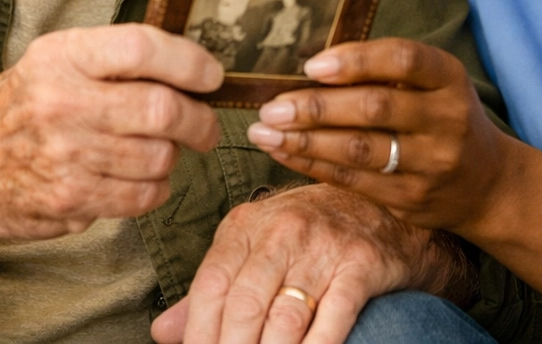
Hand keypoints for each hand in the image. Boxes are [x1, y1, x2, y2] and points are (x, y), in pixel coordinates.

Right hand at [0, 23, 222, 280]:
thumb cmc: (23, 104)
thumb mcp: (57, 58)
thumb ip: (116, 57)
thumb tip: (193, 65)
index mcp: (63, 55)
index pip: (142, 48)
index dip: (189, 61)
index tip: (212, 75)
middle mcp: (62, 101)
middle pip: (161, 109)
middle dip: (199, 119)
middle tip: (206, 125)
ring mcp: (64, 154)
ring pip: (158, 157)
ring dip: (175, 156)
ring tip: (164, 149)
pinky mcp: (68, 198)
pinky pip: (141, 197)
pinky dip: (156, 189)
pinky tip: (143, 177)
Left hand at [150, 183, 454, 343]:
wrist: (378, 210)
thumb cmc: (305, 234)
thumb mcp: (254, 246)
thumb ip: (213, 287)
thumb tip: (163, 333)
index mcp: (248, 224)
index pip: (211, 283)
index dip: (198, 334)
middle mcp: (284, 229)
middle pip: (244, 305)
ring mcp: (323, 246)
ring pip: (284, 319)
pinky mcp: (360, 264)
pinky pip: (332, 319)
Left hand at [245, 39, 505, 235]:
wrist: (488, 183)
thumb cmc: (442, 115)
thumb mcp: (433, 82)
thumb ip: (385, 70)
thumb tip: (312, 65)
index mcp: (449, 79)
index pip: (403, 60)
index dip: (356, 60)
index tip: (312, 65)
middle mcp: (446, 120)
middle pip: (374, 109)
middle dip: (316, 108)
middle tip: (272, 105)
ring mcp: (431, 164)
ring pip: (359, 151)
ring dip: (304, 140)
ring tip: (264, 131)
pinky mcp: (412, 200)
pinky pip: (354, 180)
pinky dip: (313, 165)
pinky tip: (284, 152)